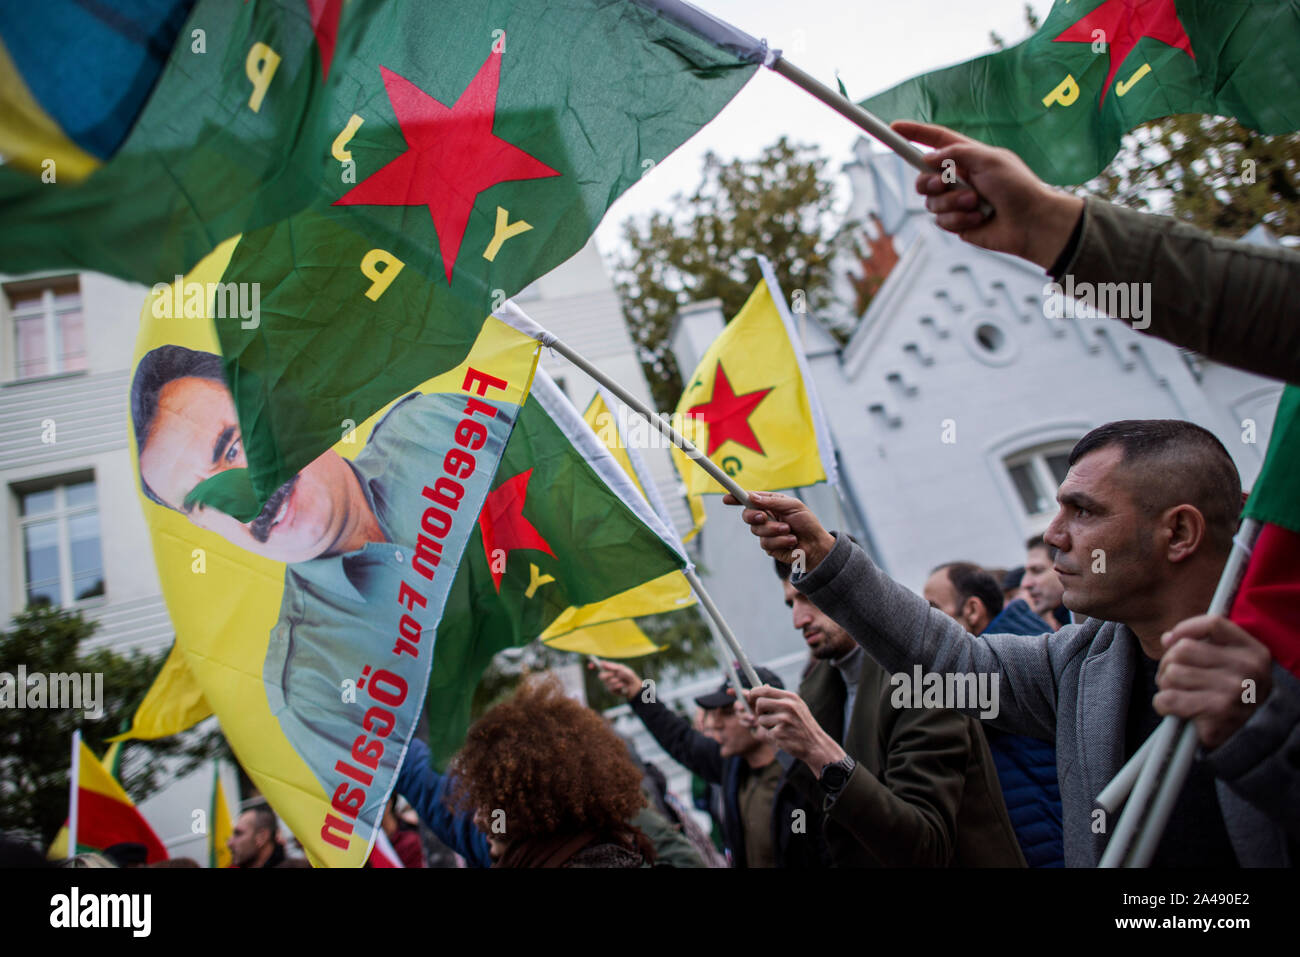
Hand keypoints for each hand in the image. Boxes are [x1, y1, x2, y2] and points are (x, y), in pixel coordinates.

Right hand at [591, 659, 642, 699]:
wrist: (633, 685)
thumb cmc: (628, 675)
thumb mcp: (621, 668)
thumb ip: (612, 666)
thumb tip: (602, 663)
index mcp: (609, 668)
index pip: (599, 666)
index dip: (593, 665)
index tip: (590, 665)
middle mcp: (607, 676)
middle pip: (600, 675)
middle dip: (608, 675)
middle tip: (614, 674)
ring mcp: (608, 683)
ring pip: (607, 682)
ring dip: (616, 680)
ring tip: (622, 680)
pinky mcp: (610, 690)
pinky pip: (611, 687)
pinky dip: (618, 685)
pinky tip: (622, 685)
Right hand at [723, 489, 835, 572]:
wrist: (816, 546)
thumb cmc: (807, 523)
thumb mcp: (793, 505)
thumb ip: (772, 501)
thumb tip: (752, 498)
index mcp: (770, 504)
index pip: (750, 499)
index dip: (736, 498)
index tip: (726, 498)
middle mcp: (766, 517)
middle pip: (747, 515)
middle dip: (754, 516)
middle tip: (763, 517)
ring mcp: (766, 533)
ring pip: (757, 530)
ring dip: (775, 530)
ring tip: (789, 530)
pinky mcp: (769, 547)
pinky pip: (766, 543)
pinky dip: (781, 541)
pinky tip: (791, 541)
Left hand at [745, 686, 845, 772]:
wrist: (816, 744)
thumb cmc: (802, 725)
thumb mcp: (796, 707)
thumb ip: (778, 698)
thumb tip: (758, 689)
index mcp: (791, 698)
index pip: (765, 690)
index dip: (754, 693)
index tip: (751, 697)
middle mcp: (788, 706)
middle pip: (759, 703)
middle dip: (759, 711)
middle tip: (767, 717)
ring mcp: (784, 720)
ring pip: (761, 719)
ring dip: (766, 726)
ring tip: (780, 728)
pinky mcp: (780, 733)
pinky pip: (767, 732)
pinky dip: (772, 735)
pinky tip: (784, 736)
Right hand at [890, 120, 1083, 269]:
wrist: (1031, 223)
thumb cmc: (1017, 187)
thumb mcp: (988, 159)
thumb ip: (955, 154)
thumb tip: (927, 159)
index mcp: (968, 156)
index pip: (936, 140)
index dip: (914, 133)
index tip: (894, 127)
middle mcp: (959, 177)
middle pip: (923, 176)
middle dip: (930, 182)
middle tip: (945, 183)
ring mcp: (957, 201)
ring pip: (931, 202)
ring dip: (952, 203)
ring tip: (976, 204)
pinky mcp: (958, 223)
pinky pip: (941, 221)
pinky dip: (959, 220)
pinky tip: (979, 219)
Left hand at [1154, 615, 1273, 749]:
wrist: (1249, 740)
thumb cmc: (1232, 697)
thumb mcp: (1230, 666)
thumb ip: (1203, 645)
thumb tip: (1168, 638)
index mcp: (1254, 652)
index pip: (1213, 623)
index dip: (1185, 629)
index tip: (1172, 641)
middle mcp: (1248, 669)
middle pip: (1182, 650)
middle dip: (1168, 664)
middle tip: (1174, 678)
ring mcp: (1233, 691)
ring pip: (1171, 674)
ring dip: (1165, 686)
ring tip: (1178, 694)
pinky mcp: (1216, 714)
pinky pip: (1167, 699)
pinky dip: (1163, 705)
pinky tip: (1175, 709)